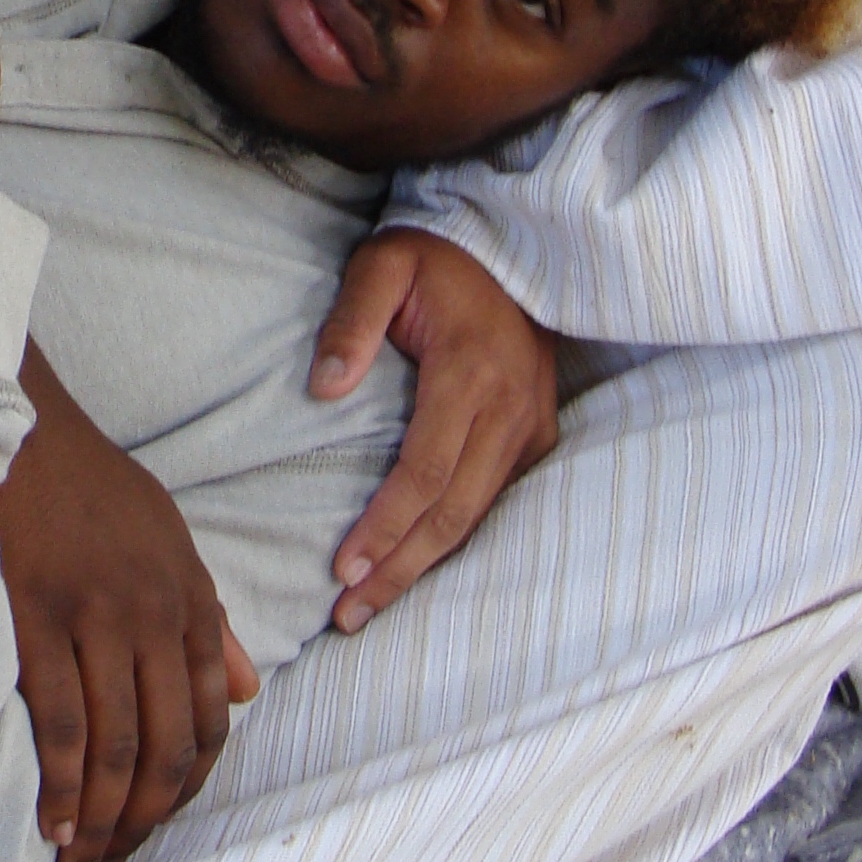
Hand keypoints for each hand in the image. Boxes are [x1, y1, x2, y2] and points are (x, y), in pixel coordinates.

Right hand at [0, 345, 260, 861]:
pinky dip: (61, 786)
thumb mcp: (169, 539)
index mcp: (191, 598)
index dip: (188, 787)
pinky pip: (60, 722)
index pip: (211, 719)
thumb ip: (209, 619)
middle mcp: (155, 614)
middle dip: (147, 820)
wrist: (17, 425)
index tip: (158, 825)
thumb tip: (247, 693)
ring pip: (117, 747)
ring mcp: (97, 617)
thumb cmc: (87, 484)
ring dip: (103, 821)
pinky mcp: (36, 616)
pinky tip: (52, 824)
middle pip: (168, 746)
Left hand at [311, 230, 557, 624]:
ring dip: (426, 565)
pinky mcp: (538, 433)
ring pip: (477, 516)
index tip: (342, 569)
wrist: (511, 247)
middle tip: (348, 614)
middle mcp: (509, 409)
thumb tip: (323, 388)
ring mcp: (530, 424)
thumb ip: (352, 321)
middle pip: (452, 512)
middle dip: (400, 569)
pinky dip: (456, 539)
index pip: (424, 472)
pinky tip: (418, 565)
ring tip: (372, 605)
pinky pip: (495, 500)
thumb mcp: (381, 264)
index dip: (384, 527)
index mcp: (470, 372)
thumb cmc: (433, 257)